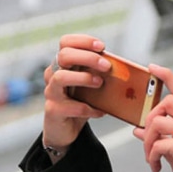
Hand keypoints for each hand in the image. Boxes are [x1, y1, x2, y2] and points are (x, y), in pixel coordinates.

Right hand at [42, 34, 110, 151]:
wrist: (65, 130)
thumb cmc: (79, 102)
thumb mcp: (90, 85)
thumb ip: (99, 74)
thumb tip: (122, 68)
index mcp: (62, 64)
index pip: (66, 43)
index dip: (83, 41)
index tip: (102, 46)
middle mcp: (53, 75)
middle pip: (64, 55)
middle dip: (88, 57)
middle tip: (106, 66)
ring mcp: (51, 92)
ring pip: (61, 77)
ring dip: (84, 78)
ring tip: (100, 83)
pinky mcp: (53, 110)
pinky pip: (71, 106)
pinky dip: (89, 108)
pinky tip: (100, 111)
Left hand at [134, 64, 172, 171]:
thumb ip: (162, 135)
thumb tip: (137, 129)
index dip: (166, 76)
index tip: (152, 68)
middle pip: (166, 102)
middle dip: (150, 118)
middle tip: (147, 136)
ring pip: (157, 122)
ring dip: (147, 140)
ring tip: (150, 156)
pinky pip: (158, 143)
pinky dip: (151, 156)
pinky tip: (156, 166)